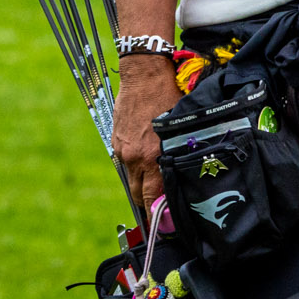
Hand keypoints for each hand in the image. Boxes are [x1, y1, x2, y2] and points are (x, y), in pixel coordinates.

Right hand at [112, 56, 182, 211]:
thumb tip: (182, 173)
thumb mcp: (180, 127)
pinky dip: (133, 167)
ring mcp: (123, 150)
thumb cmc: (169, 96)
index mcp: (154, 156)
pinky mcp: (116, 142)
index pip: (153, 196)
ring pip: (130, 179)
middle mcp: (136, 157)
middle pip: (139, 194)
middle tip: (159, 212)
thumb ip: (177, 152)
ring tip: (152, 190)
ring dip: (140, 186)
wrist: (145, 75)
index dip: (158, 213)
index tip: (163, 223)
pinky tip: (144, 162)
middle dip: (148, 204)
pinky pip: (124, 163)